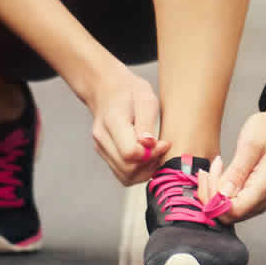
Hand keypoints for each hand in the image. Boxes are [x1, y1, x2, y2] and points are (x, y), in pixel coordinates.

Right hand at [82, 64, 171, 184]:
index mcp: (112, 122)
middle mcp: (102, 139)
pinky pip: (122, 173)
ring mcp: (101, 148)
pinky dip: (137, 172)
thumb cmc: (129, 91)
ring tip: (155, 154)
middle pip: (128, 169)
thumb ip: (147, 122)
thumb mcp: (145, 98)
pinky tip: (147, 157)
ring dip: (145, 171)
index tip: (164, 143)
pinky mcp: (105, 154)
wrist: (106, 88)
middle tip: (162, 149)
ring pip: (125, 176)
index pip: (131, 153)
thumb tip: (149, 145)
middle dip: (150, 164)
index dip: (152, 154)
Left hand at [217, 94, 265, 222]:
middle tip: (208, 169)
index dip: (214, 198)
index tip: (210, 174)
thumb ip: (236, 172)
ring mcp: (260, 199)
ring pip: (228, 211)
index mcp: (265, 186)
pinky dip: (220, 191)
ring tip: (215, 167)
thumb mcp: (249, 145)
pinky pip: (232, 203)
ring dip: (214, 192)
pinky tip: (219, 173)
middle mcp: (264, 198)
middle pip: (228, 214)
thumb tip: (223, 194)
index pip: (233, 210)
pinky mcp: (254, 196)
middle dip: (211, 194)